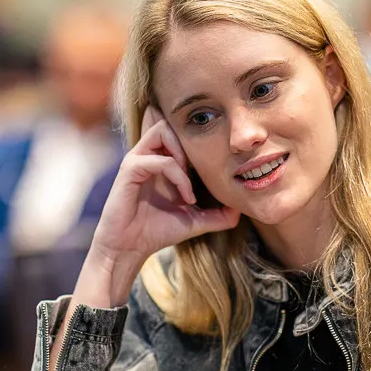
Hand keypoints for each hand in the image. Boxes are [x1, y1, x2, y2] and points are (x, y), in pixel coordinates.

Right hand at [85, 106, 239, 295]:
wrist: (130, 248)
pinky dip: (178, 177)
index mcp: (162, 160)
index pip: (180, 131)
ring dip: (183, 154)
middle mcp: (149, 155)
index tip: (214, 170)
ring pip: (163, 131)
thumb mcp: (195, 221)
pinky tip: (187, 198)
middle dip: (190, 143)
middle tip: (201, 172)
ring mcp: (137, 160)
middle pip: (171, 122)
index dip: (199, 143)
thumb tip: (241, 210)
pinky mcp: (129, 170)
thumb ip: (217, 215)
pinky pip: (159, 160)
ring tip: (190, 182)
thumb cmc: (157, 231)